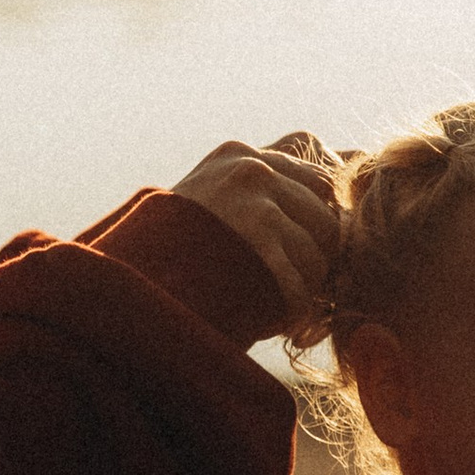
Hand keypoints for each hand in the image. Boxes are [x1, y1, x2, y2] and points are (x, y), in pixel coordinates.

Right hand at [169, 131, 344, 329]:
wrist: (126, 289)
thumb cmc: (175, 255)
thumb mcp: (214, 200)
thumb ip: (266, 187)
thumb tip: (348, 165)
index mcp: (240, 156)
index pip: (317, 161)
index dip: (326, 201)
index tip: (318, 233)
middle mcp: (250, 169)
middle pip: (326, 211)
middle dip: (318, 252)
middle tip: (294, 281)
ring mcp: (253, 204)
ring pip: (320, 251)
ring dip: (305, 287)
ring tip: (274, 301)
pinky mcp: (255, 244)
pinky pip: (301, 283)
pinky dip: (292, 310)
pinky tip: (273, 318)